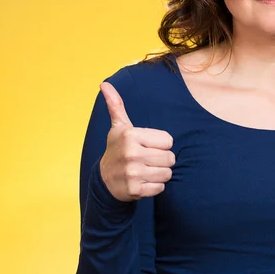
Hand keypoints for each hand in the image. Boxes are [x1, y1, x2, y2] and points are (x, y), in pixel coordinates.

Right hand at [99, 81, 174, 201]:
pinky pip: (160, 188)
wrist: (104, 179)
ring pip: (167, 173)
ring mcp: (133, 173)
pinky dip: (154, 186)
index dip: (161, 144)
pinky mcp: (135, 190)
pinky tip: (143, 181)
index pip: (168, 140)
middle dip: (162, 160)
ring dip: (160, 173)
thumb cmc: (117, 148)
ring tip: (147, 169)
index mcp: (131, 135)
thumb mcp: (118, 127)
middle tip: (148, 159)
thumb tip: (105, 84)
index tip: (148, 145)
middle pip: (170, 158)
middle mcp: (131, 153)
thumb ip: (116, 105)